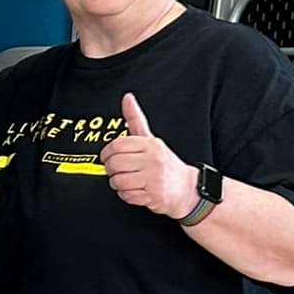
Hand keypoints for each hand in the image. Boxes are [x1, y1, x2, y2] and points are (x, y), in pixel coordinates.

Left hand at [101, 94, 197, 216]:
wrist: (187, 188)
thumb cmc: (164, 163)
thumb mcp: (151, 139)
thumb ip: (135, 120)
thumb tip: (127, 98)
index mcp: (150, 144)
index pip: (117, 146)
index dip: (106, 153)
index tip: (108, 157)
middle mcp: (153, 159)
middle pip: (114, 164)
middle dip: (111, 169)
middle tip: (118, 170)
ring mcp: (154, 178)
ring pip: (117, 181)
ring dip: (118, 183)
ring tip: (129, 180)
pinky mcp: (153, 195)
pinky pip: (126, 196)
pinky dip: (127, 195)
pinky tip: (137, 190)